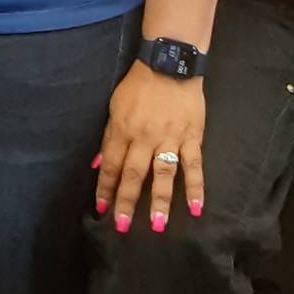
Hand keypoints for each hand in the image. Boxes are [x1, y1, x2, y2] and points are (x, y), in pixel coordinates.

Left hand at [95, 61, 205, 234]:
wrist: (170, 65)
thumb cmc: (138, 87)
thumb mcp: (114, 108)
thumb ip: (108, 138)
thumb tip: (97, 165)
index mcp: (122, 130)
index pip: (110, 165)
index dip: (105, 188)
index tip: (101, 210)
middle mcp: (144, 138)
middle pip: (133, 174)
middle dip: (126, 202)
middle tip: (122, 227)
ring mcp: (170, 139)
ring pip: (163, 174)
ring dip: (159, 201)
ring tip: (157, 226)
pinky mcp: (192, 137)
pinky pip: (194, 166)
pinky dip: (196, 187)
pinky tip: (195, 209)